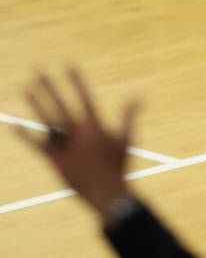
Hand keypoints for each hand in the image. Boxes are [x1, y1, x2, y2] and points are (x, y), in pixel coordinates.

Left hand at [14, 69, 137, 219]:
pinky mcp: (54, 159)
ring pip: (46, 120)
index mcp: (95, 126)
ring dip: (36, 103)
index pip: (84, 97)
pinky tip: (14, 126)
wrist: (106, 192)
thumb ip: (129, 115)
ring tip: (27, 88)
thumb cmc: (119, 165)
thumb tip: (139, 95)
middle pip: (60, 104)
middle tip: (39, 70)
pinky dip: (25, 135)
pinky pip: (37, 145)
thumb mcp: (127, 138)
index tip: (69, 65)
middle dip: (50, 86)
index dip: (76, 81)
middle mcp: (77, 133)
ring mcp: (64, 146)